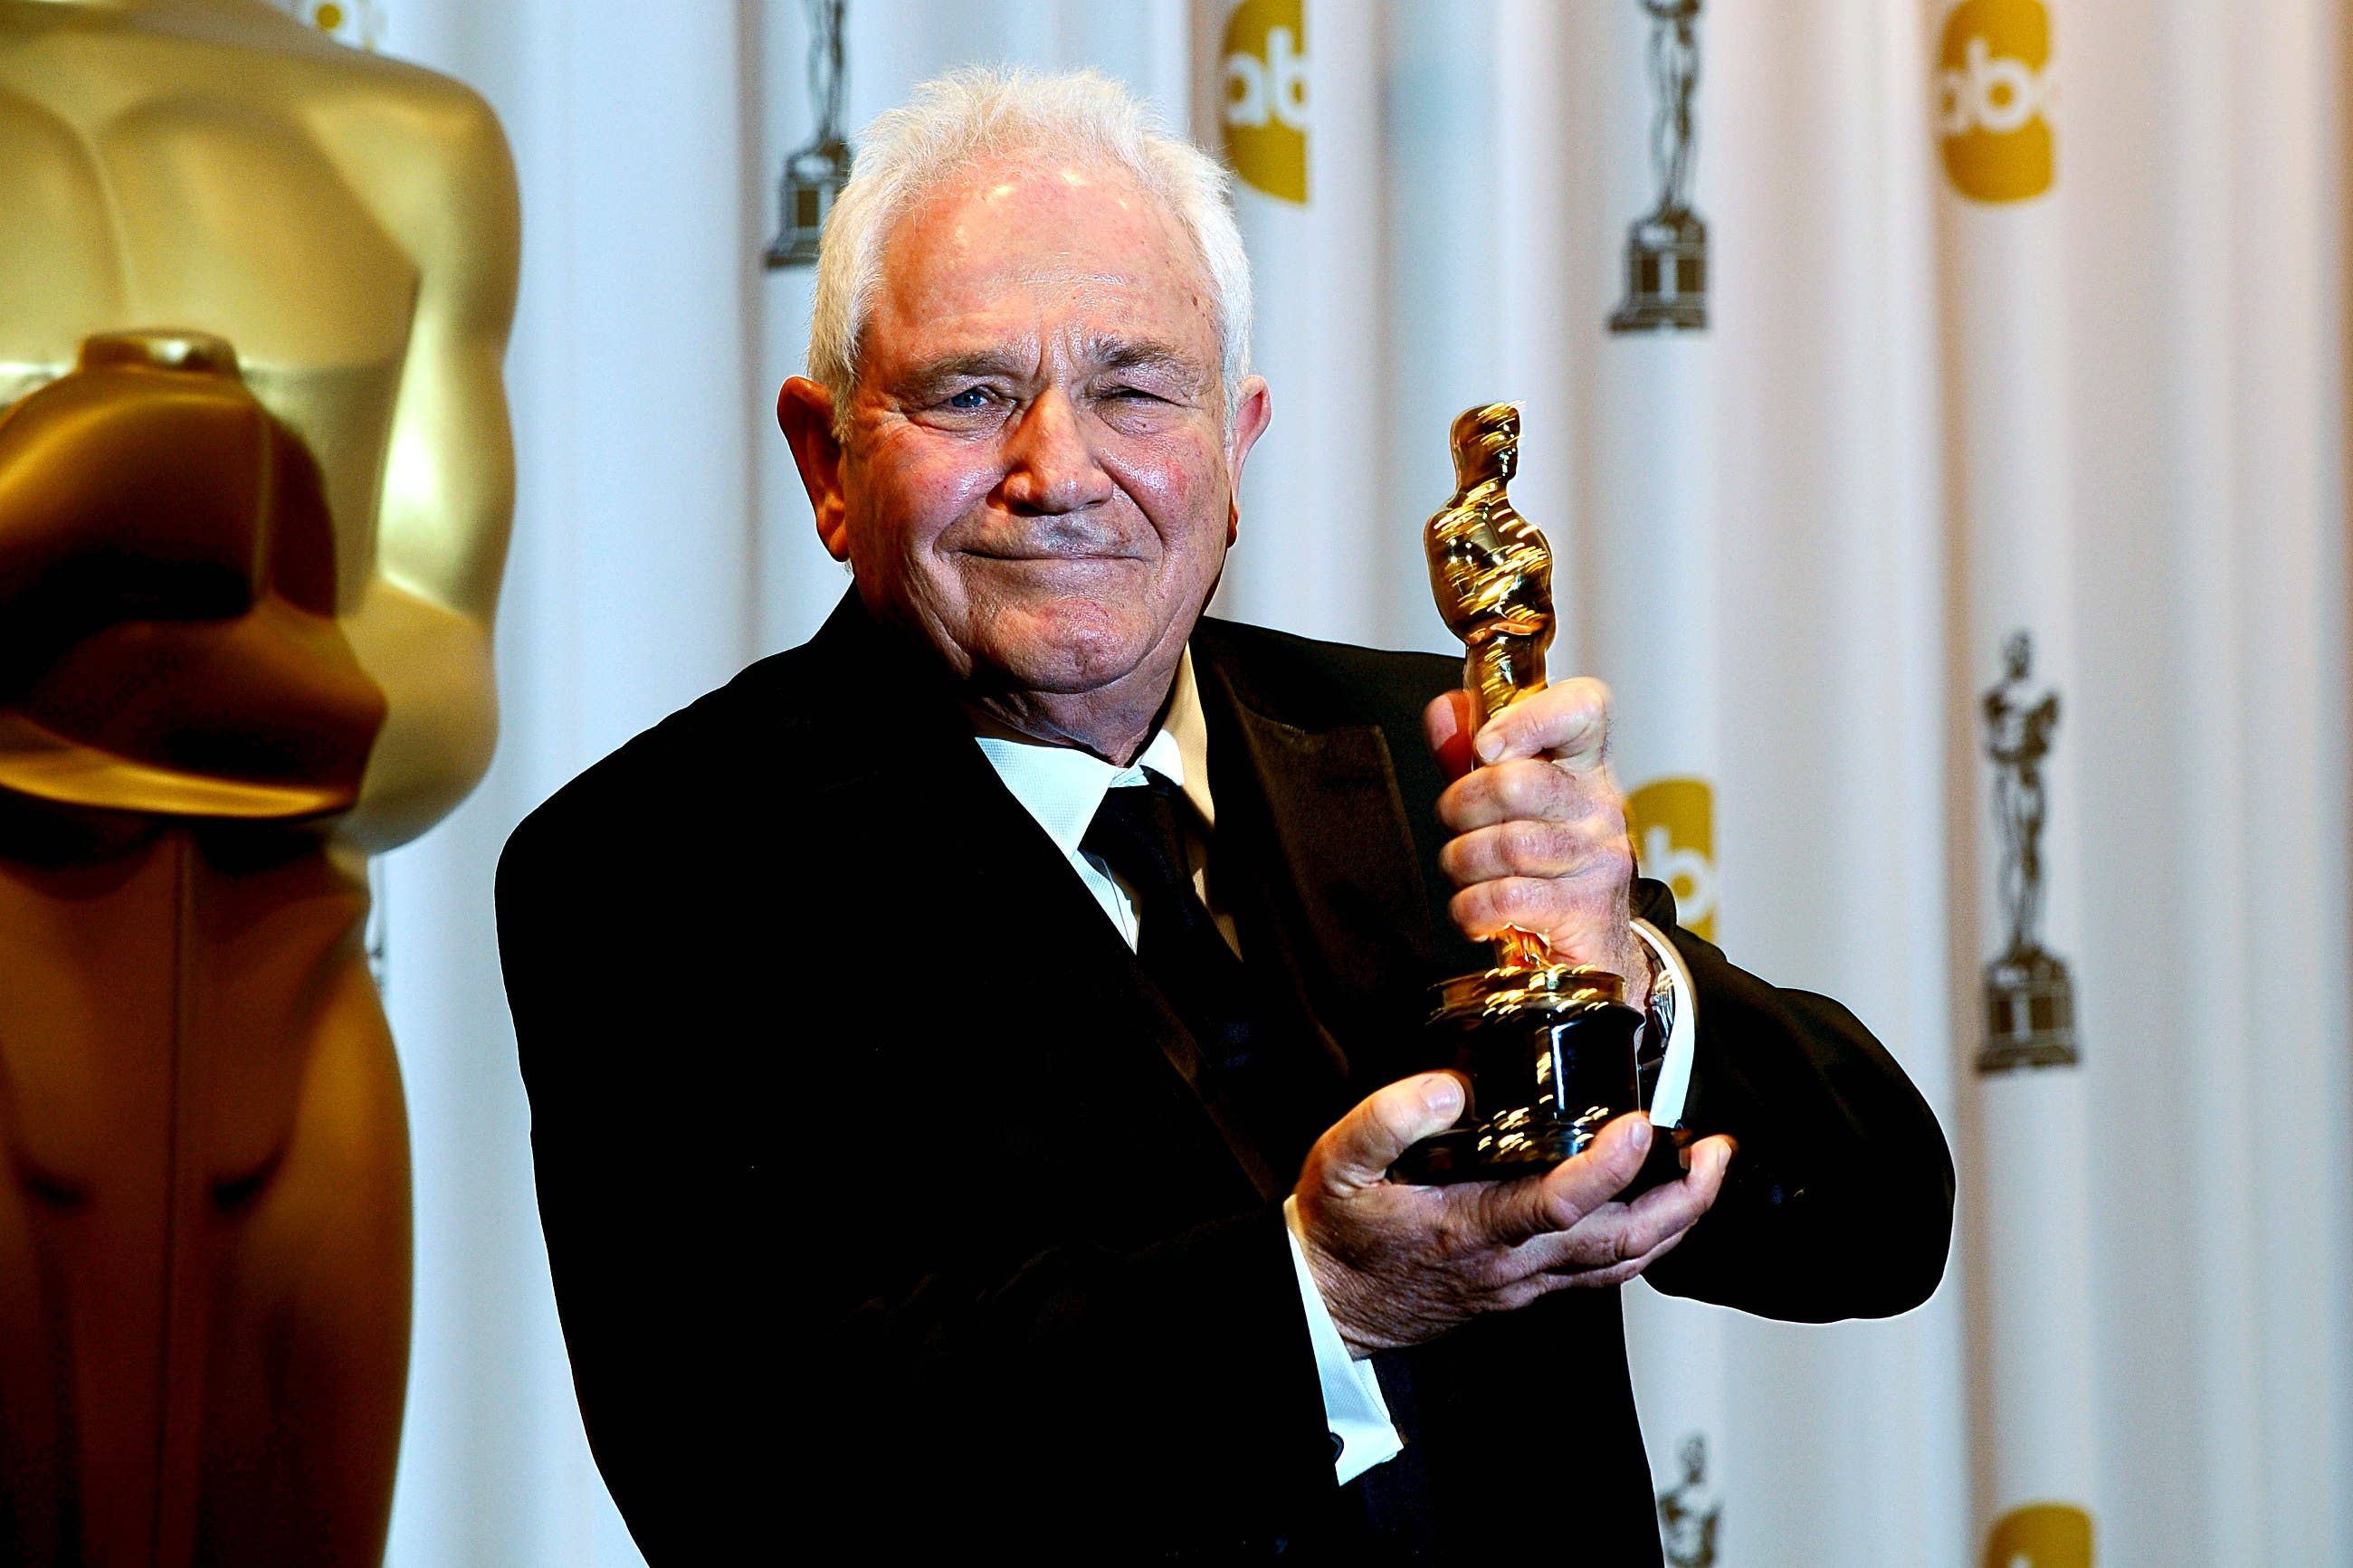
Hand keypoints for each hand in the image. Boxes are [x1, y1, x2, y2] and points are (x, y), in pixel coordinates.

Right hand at [1293, 1072, 1734, 1354]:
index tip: (1641, 1122)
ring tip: (1708, 1169)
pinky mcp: (1528, 1288)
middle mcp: (1512, 1262)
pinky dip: (1647, 1241)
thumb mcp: (1340, 1163)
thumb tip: (1450, 1085)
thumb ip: (1389, 1118)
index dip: (1610, 1167)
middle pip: (1620, 1243)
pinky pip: (1604, 1272)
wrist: (1330, 1303)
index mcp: (1471, 1227)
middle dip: (1682, 1200)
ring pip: (1623, 1264)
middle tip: (1716, 1149)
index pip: (1558, 1204)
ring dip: (1677, 1220)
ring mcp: (1526, 1281)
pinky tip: (1662, 1209)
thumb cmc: (1340, 1231)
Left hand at [1424, 678, 1651, 997]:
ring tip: (1469, 872)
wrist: (1599, 949)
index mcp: (1585, 765)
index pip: (1584, 708)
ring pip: (1505, 845)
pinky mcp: (1589, 912)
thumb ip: (1468, 757)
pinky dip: (1472, 908)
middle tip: (1458, 825)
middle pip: (1517, 781)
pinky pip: (1507, 898)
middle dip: (1461, 806)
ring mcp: (1600, 859)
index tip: (1486, 745)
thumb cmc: (1545, 865)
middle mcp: (1600, 806)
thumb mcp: (1505, 805)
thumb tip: (1444, 711)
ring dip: (1463, 862)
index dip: (1529, 716)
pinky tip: (1478, 911)